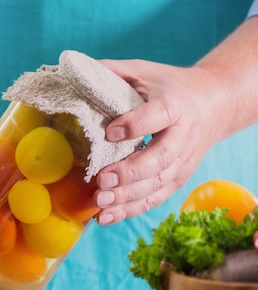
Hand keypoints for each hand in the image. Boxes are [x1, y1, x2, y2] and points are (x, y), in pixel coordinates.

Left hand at [93, 59, 225, 224]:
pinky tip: (106, 218)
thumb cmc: (167, 86)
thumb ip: (113, 71)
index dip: (136, 124)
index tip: (109, 132)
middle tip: (102, 180)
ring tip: (99, 203)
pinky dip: (130, 211)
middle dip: (131, 172)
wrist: (212, 104)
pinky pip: (155, 199)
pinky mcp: (177, 179)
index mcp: (175, 105)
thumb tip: (77, 71)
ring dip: (128, 197)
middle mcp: (182, 136)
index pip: (159, 115)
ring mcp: (182, 161)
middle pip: (160, 159)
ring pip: (158, 184)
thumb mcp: (143, 71)